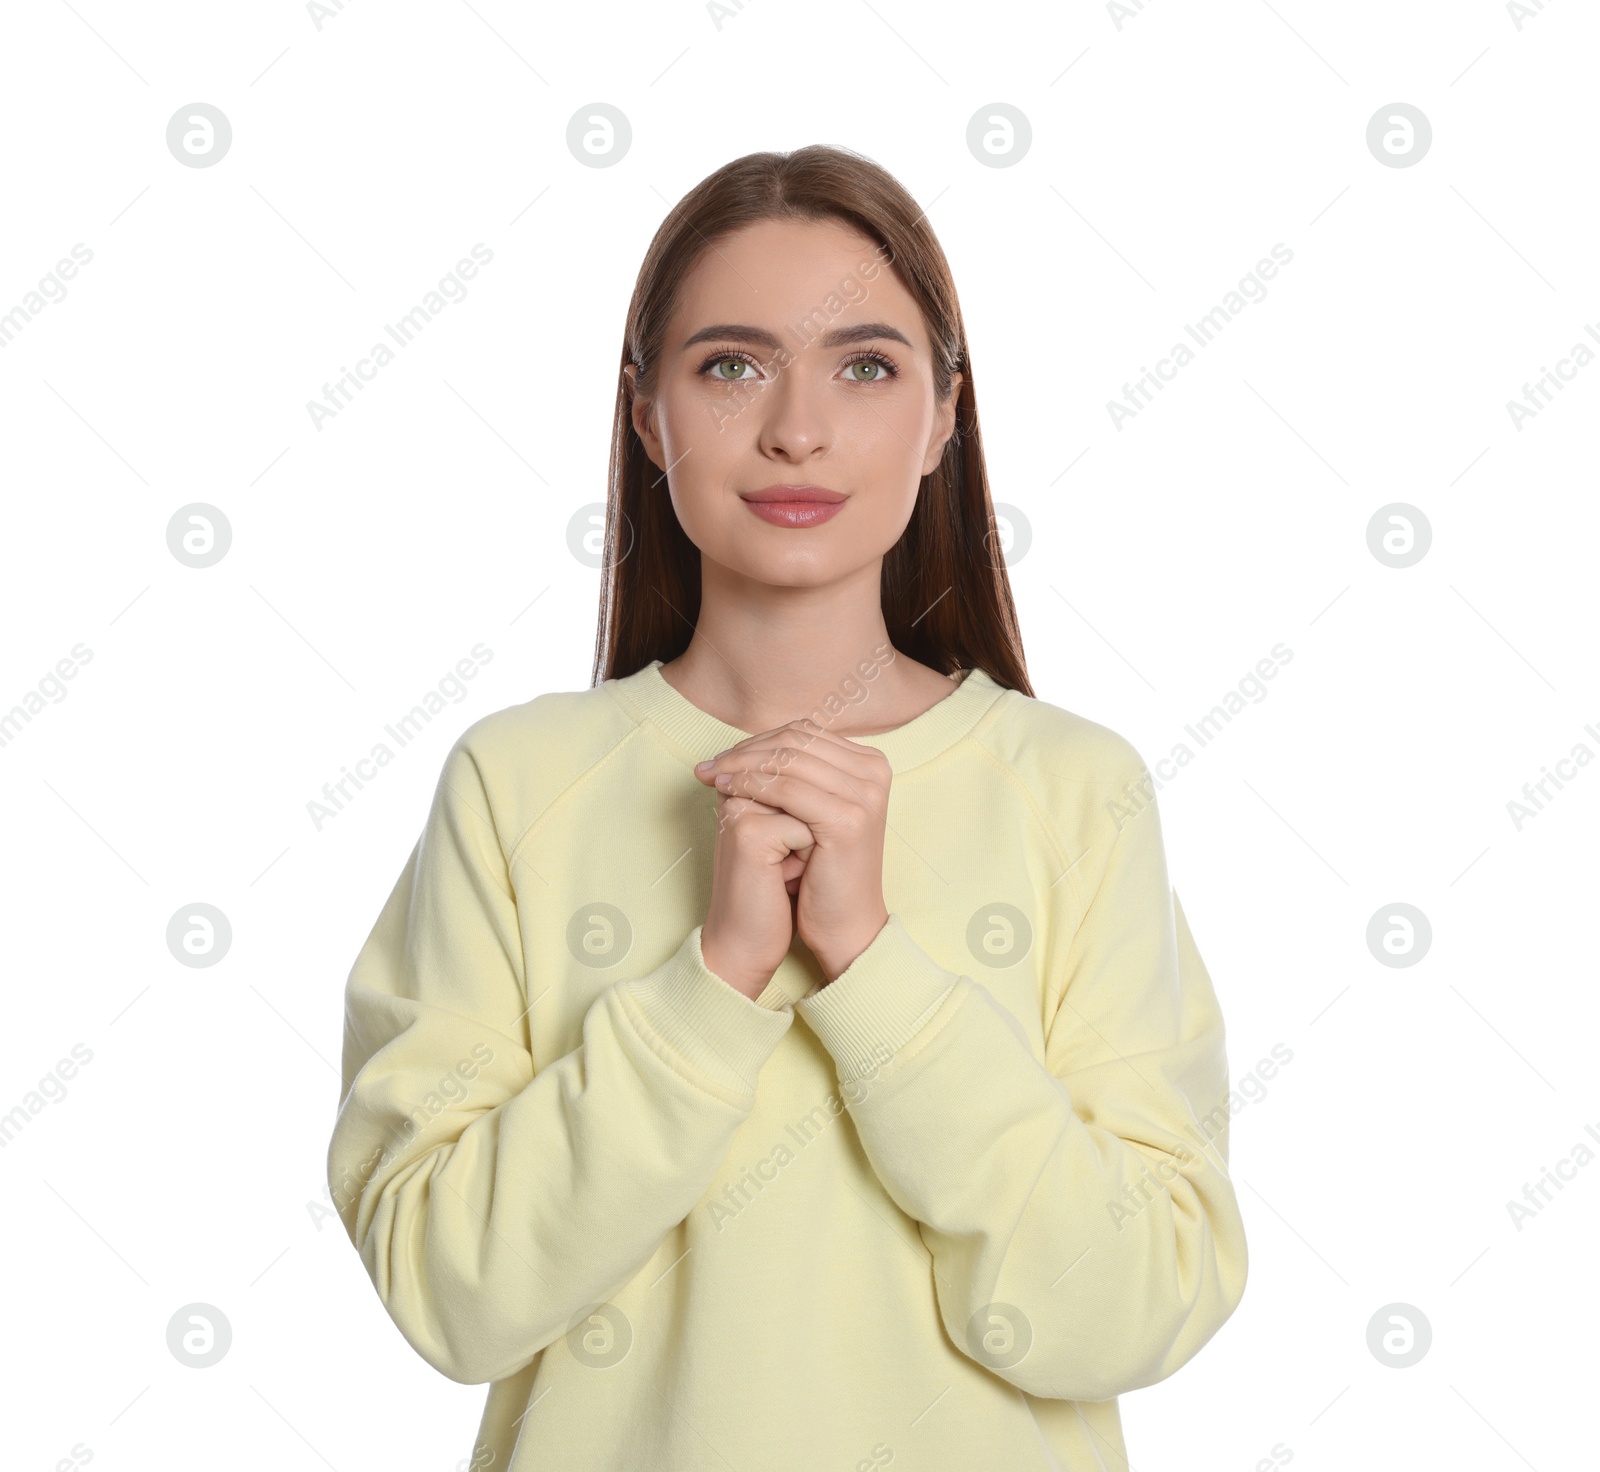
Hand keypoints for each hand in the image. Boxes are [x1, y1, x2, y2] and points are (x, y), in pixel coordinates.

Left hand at [695, 719, 890, 981]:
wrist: (845, 925)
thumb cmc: (822, 871)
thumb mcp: (812, 812)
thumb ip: (794, 774)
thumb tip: (747, 744)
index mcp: (870, 764)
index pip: (804, 732)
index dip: (758, 741)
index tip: (721, 758)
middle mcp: (875, 771)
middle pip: (796, 740)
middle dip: (745, 750)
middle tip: (709, 766)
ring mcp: (865, 793)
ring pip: (788, 759)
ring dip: (741, 765)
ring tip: (712, 778)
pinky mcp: (848, 818)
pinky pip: (786, 788)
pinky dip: (750, 784)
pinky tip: (725, 793)